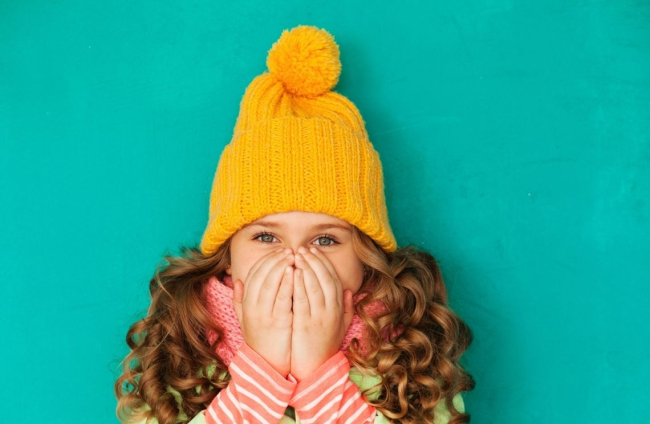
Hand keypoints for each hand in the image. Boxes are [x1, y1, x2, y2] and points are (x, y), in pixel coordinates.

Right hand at [232, 247, 294, 377]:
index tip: (278, 251)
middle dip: (275, 259)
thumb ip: (239, 300)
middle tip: (288, 250)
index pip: (253, 274)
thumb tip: (237, 281)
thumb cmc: (261, 339)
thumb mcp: (245, 319)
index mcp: (246, 304)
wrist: (267, 365)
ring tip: (293, 256)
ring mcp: (265, 314)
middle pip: (262, 274)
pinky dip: (287, 282)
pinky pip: (282, 297)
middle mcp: (252, 307)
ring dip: (281, 266)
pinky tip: (294, 271)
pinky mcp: (279, 321)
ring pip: (271, 282)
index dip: (266, 260)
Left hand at [291, 246, 353, 380]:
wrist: (314, 369)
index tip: (314, 251)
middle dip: (314, 260)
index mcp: (339, 309)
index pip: (334, 279)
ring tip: (296, 254)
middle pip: (325, 278)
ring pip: (314, 285)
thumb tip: (351, 291)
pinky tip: (292, 272)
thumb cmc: (324, 346)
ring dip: (306, 267)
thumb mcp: (341, 327)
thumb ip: (347, 308)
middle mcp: (331, 311)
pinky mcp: (305, 324)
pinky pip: (302, 299)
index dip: (324, 263)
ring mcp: (319, 317)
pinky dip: (298, 283)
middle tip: (303, 248)